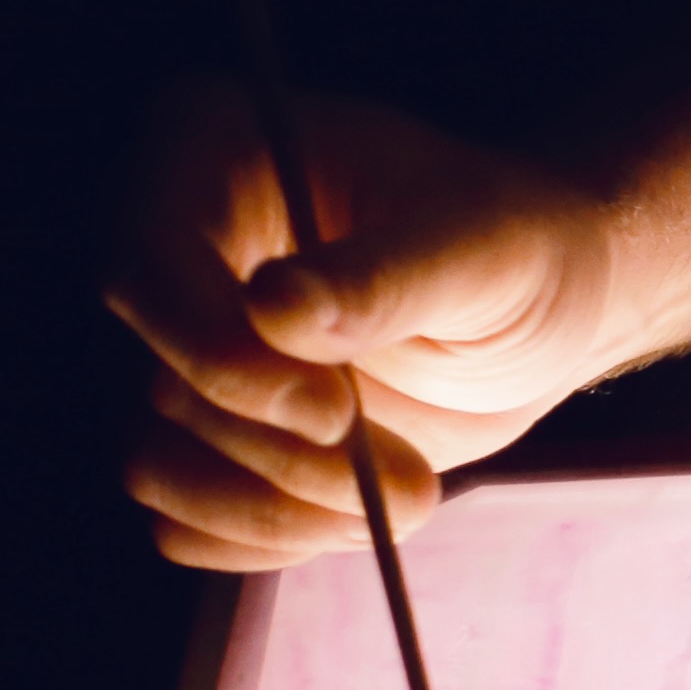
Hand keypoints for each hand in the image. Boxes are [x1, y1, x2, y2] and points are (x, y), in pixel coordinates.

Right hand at [103, 74, 633, 570]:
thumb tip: (274, 310)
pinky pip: (185, 520)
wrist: (543, 307)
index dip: (222, 357)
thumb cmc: (518, 245)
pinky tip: (361, 516)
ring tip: (407, 499)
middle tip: (411, 485)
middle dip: (287, 455)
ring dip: (281, 508)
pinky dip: (271, 536)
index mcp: (208, 154)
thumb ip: (386, 276)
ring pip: (159, 467)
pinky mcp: (198, 434)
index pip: (147, 269)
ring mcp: (172, 350)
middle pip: (160, 385)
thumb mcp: (482, 245)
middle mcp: (165, 253)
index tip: (332, 415)